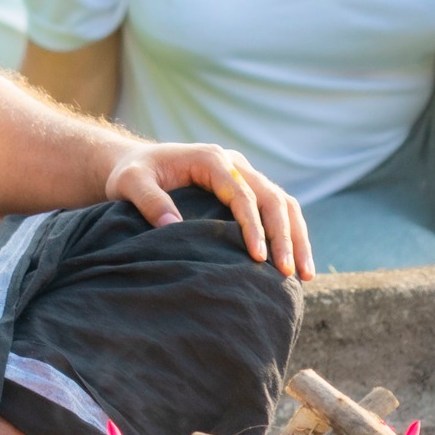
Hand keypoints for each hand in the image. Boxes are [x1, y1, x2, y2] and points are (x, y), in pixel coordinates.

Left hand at [103, 142, 313, 279]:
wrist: (134, 164)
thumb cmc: (131, 174)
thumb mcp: (130, 184)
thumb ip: (149, 201)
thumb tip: (171, 228)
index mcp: (210, 159)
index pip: (242, 194)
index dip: (253, 226)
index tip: (258, 258)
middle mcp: (234, 163)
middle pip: (273, 197)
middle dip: (285, 236)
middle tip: (290, 273)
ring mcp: (243, 174)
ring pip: (283, 203)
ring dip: (297, 237)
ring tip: (304, 275)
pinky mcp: (246, 189)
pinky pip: (277, 209)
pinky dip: (290, 233)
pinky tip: (295, 263)